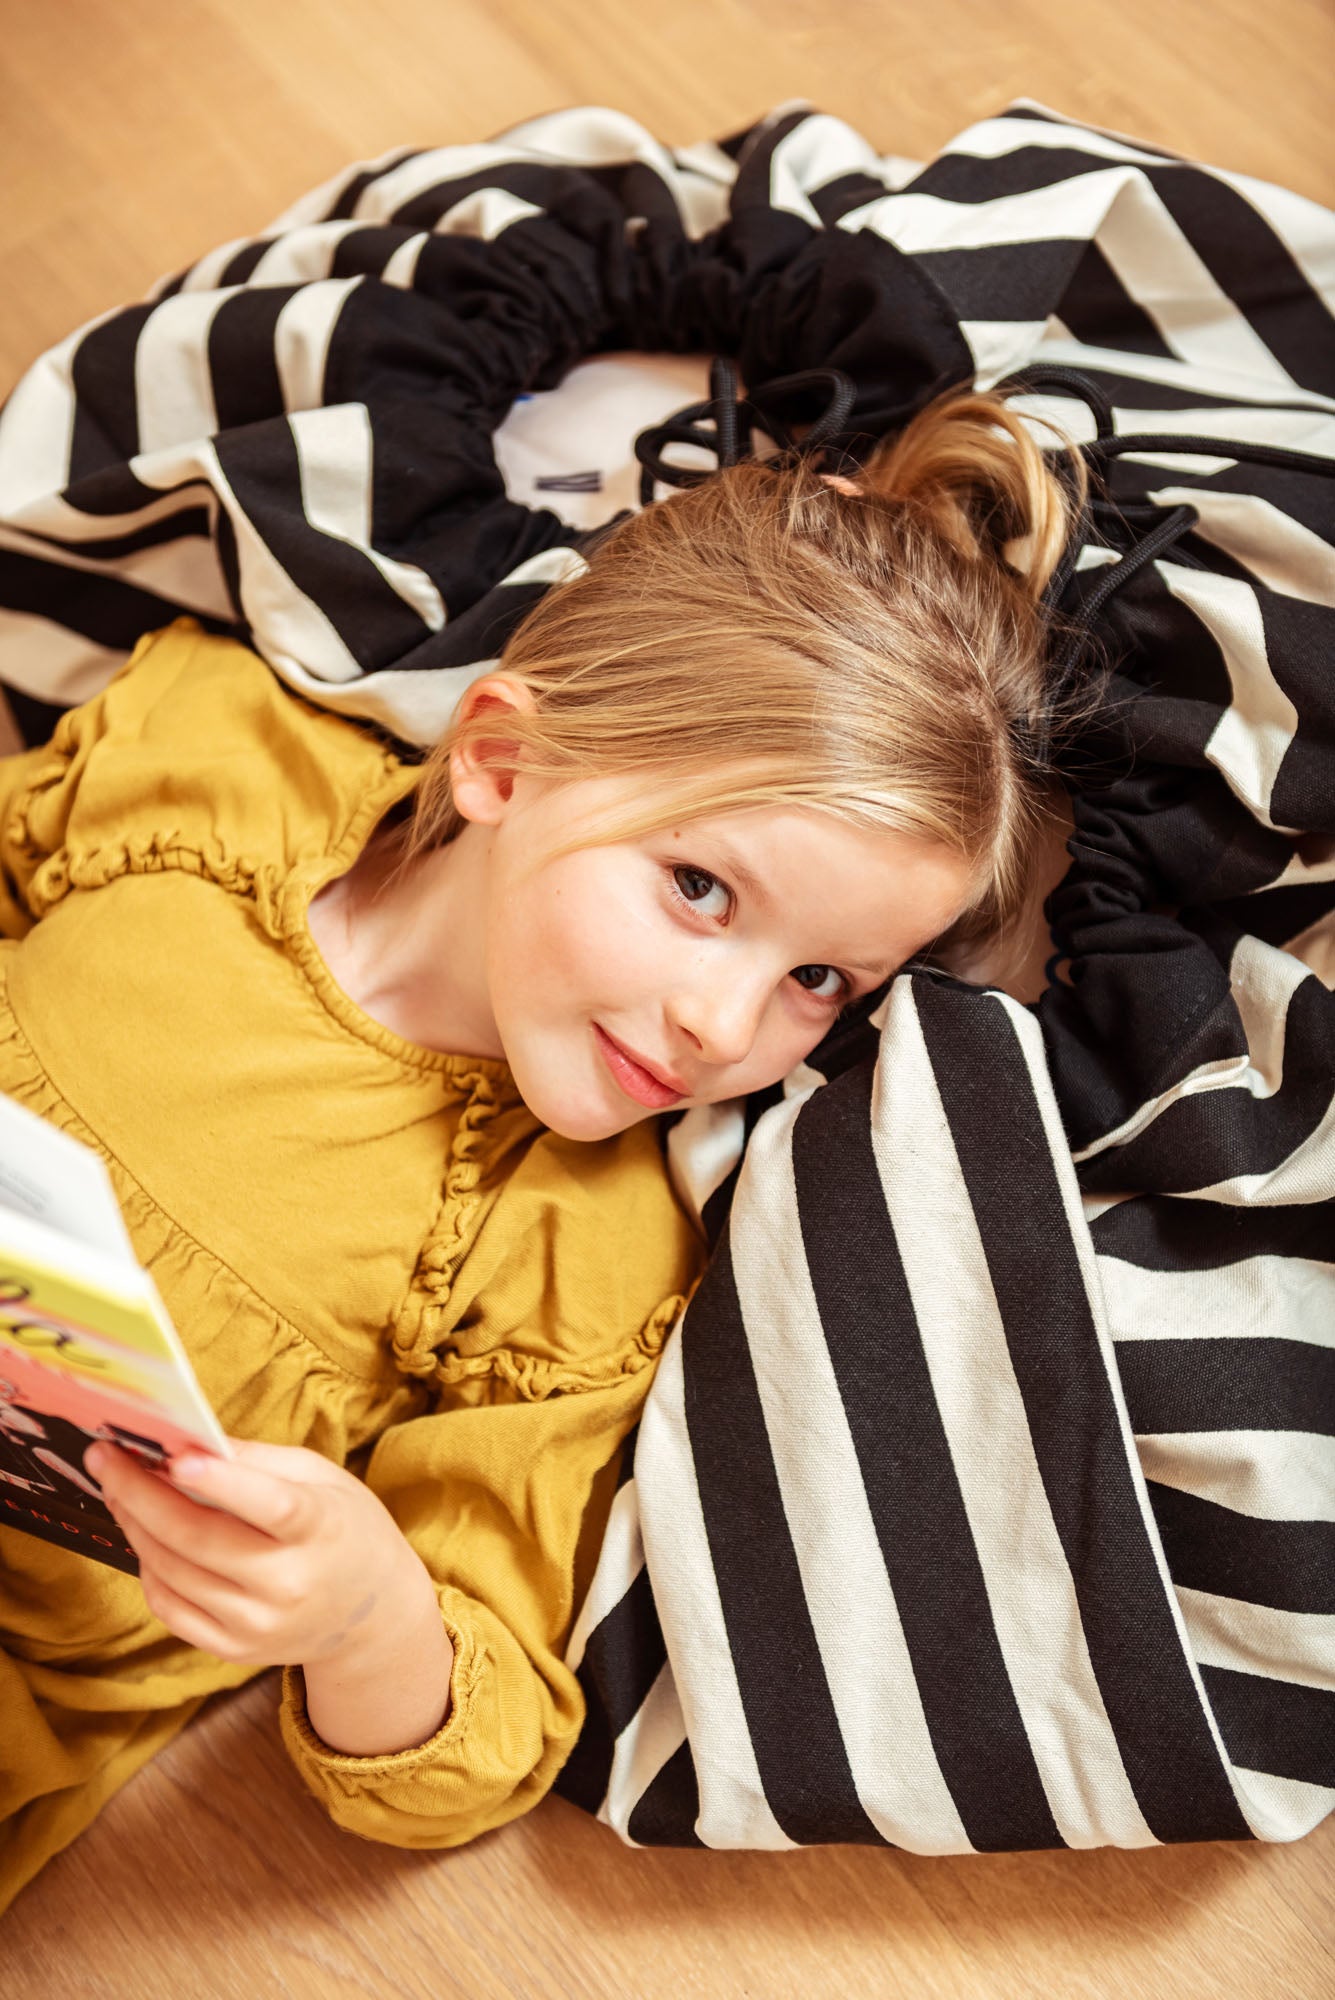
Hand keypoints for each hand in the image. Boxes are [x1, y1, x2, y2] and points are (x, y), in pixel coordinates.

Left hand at [86, 1437, 427, 1671]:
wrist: (372, 1615)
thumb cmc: (344, 1528)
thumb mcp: (322, 1478)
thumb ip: (257, 1461)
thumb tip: (188, 1442)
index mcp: (321, 1529)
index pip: (269, 1505)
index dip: (221, 1482)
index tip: (174, 1457)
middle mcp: (289, 1584)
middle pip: (197, 1539)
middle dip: (139, 1493)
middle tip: (104, 1458)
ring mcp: (258, 1625)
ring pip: (172, 1572)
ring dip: (134, 1525)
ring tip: (118, 1490)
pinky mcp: (234, 1651)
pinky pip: (170, 1609)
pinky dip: (148, 1570)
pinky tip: (144, 1538)